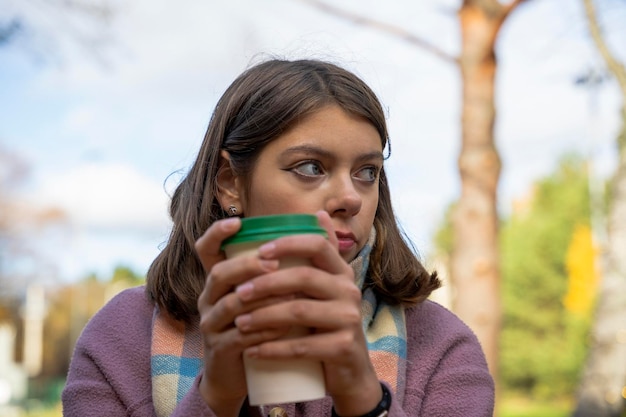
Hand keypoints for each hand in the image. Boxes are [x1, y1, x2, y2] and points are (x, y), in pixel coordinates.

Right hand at [195, 217, 284, 415]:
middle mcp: (208, 298)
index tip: (237, 221)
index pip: (206, 249)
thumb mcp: (263, 295)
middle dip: (246, 266)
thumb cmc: (257, 325)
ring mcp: (211, 325)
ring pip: (230, 305)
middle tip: (273, 263)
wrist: (237, 374)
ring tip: (290, 296)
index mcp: (218, 280)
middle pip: (219, 274)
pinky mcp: (219, 350)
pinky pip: (239, 337)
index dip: (216, 233)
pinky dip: (264, 331)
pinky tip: (285, 328)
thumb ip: (279, 267)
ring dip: (261, 299)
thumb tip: (315, 224)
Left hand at [233, 211, 382, 415]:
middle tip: (238, 293)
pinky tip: (252, 351)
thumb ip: (321, 254)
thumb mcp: (328, 288)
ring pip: (300, 311)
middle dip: (266, 283)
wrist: (350, 371)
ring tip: (239, 323)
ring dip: (264, 316)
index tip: (261, 251)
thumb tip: (317, 213)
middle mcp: (350, 290)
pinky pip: (304, 345)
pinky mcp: (345, 347)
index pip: (318, 245)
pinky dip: (274, 349)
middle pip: (304, 276)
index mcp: (342, 272)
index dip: (289, 244)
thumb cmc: (329, 324)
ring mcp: (350, 319)